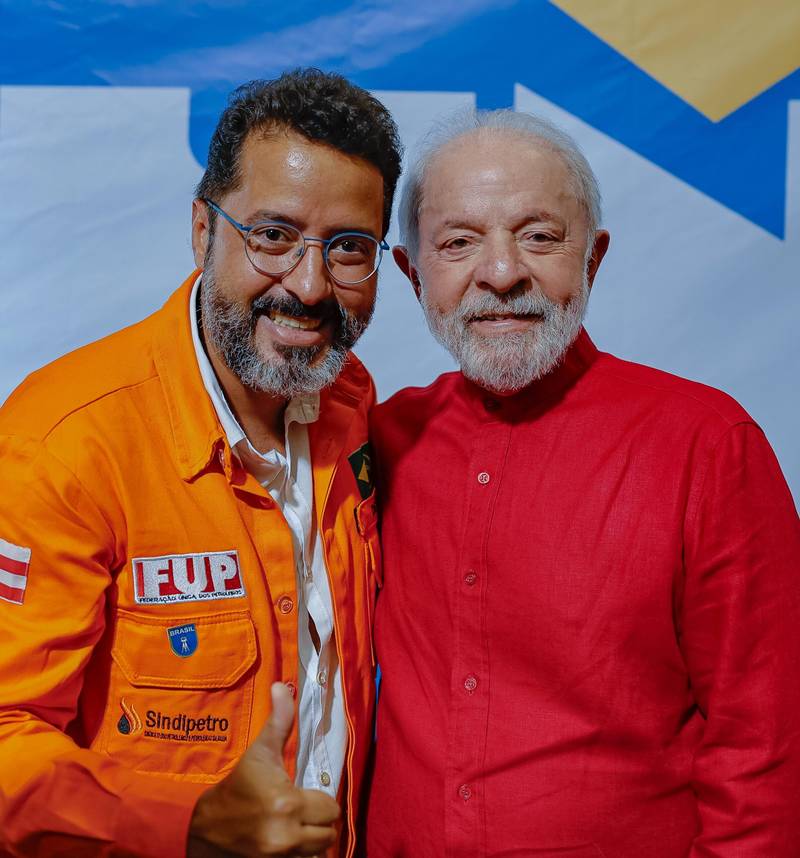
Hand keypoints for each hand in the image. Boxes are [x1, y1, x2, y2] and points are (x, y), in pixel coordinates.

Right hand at [187, 682, 338, 856]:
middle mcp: (287, 834)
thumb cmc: (240, 783)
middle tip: (303, 808)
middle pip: (328, 833)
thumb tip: (282, 685)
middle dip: (319, 820)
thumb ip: (279, 720)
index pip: (330, 808)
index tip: (305, 793)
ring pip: (318, 849)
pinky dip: (299, 851)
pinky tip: (288, 837)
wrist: (208, 823)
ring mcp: (280, 855)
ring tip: (298, 823)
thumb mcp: (260, 751)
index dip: (321, 800)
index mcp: (288, 803)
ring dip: (312, 837)